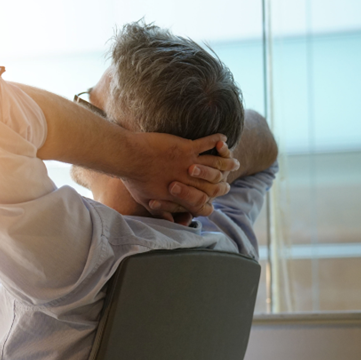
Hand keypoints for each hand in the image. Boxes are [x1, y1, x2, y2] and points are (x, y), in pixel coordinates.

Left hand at [121, 132, 238, 222]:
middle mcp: (189, 182)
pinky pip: (208, 143)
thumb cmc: (134, 180)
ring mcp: (190, 164)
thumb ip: (160, 211)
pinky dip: (217, 141)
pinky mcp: (187, 147)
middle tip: (230, 175)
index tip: (215, 195)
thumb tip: (168, 221)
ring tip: (233, 159)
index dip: (211, 200)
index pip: (204, 205)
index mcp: (180, 196)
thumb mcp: (146, 201)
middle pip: (216, 186)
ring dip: (226, 161)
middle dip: (223, 181)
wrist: (127, 157)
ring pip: (216, 165)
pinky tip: (223, 138)